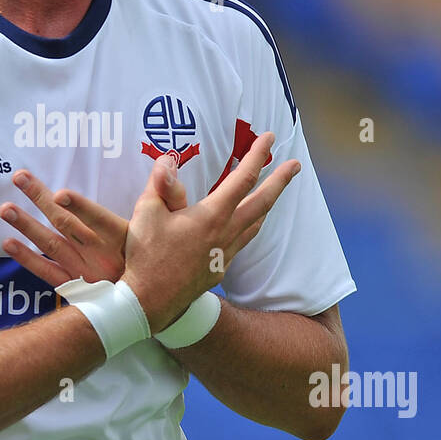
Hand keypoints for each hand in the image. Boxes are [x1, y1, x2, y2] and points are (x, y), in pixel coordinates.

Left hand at [0, 154, 187, 285]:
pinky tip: (9, 243)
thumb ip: (170, 192)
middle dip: (41, 199)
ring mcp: (85, 272)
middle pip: (66, 225)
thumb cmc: (164, 257)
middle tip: (18, 177)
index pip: (99, 220)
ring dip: (27, 226)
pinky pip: (47, 272)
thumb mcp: (176, 223)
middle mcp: (100, 255)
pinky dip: (27, 258)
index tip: (60, 193)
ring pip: (51, 246)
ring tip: (5, 209)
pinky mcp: (75, 285)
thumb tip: (167, 160)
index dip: (79, 207)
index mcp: (123, 238)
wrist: (157, 305)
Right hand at [122, 131, 299, 333]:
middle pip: (262, 202)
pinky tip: (248, 225)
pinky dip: (251, 226)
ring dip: (267, 204)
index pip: (243, 178)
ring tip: (274, 192)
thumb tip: (169, 159)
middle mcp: (226, 233)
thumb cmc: (146, 255)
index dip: (257, 155)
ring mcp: (225, 253)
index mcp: (212, 215)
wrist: (149, 301)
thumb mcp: (146, 212)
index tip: (269, 138)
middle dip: (280, 180)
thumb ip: (161, 183)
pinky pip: (243, 241)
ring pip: (255, 223)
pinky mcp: (220, 268)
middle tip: (295, 165)